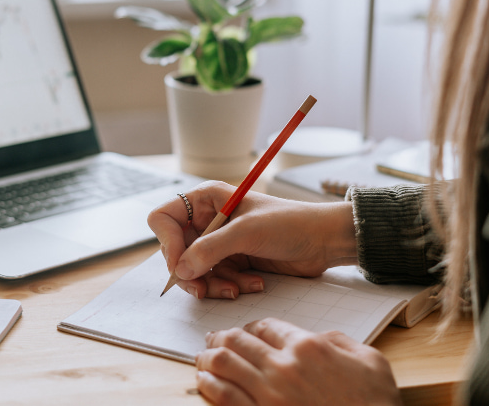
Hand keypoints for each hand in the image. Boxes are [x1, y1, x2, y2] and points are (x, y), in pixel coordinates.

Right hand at [147, 181, 356, 298]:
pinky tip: (253, 284)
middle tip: (203, 289)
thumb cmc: (290, 223)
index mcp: (206, 199)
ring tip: (238, 288)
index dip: (167, 243)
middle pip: (176, 251)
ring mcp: (218, 242)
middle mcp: (207, 219)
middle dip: (192, 272)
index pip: (164, 219)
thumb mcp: (247, 233)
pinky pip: (214, 280)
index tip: (180, 264)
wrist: (324, 240)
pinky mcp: (231, 261)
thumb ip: (210, 250)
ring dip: (214, 284)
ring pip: (194, 271)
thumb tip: (180, 270)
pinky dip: (229, 287)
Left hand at [195, 318, 401, 405]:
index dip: (252, 327)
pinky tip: (203, 380)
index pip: (266, 326)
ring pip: (225, 364)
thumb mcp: (371, 362)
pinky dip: (209, 384)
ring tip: (202, 356)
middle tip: (213, 338)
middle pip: (238, 341)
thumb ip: (340, 342)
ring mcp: (269, 395)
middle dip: (221, 337)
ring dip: (208, 356)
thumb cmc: (376, 405)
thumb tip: (320, 337)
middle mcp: (284, 367)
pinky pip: (224, 397)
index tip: (247, 332)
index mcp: (309, 347)